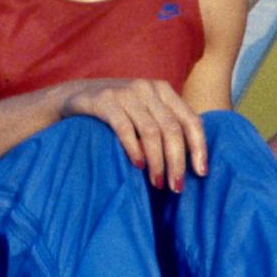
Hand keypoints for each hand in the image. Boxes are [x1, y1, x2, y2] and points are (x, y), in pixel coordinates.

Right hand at [61, 79, 206, 192]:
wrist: (75, 94)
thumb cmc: (119, 109)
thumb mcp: (146, 110)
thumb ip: (167, 124)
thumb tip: (194, 158)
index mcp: (164, 90)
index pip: (191, 120)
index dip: (199, 147)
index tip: (201, 173)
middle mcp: (148, 88)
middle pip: (172, 129)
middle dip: (177, 161)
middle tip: (176, 187)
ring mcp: (126, 93)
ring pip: (151, 132)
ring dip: (157, 161)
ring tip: (157, 183)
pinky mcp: (104, 101)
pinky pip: (124, 128)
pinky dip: (134, 149)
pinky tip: (138, 166)